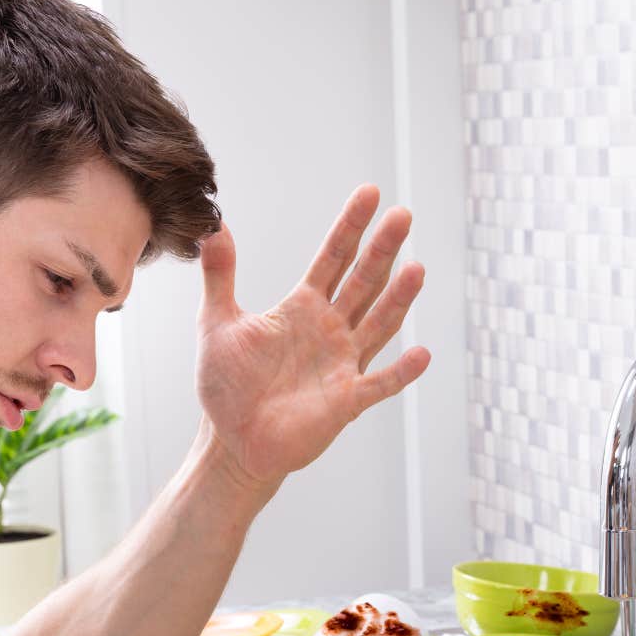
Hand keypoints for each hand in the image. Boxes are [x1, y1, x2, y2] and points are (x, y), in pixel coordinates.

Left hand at [195, 186, 430, 488]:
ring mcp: (342, 364)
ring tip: (417, 269)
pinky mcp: (346, 401)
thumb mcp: (216, 324)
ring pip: (378, 324)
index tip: (370, 193)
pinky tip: (422, 354)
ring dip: (398, 299)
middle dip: (383, 249)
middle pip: (363, 282)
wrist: (232, 442)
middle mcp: (330, 329)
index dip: (350, 227)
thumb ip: (220, 277)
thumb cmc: (227, 386)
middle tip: (403, 215)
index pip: (332, 258)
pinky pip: (379, 384)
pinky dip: (401, 372)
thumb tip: (213, 227)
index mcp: (302, 308)